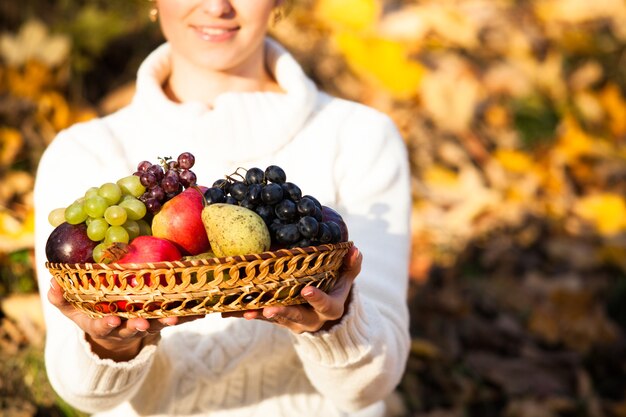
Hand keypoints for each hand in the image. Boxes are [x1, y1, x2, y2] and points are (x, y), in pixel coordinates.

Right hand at [48, 279, 202, 360]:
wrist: (116, 328)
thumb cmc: (92, 312)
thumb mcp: (73, 308)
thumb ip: (61, 298)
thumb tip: (53, 281)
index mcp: (104, 324)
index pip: (103, 327)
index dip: (107, 325)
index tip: (111, 321)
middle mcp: (126, 327)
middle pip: (133, 328)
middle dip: (138, 326)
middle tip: (143, 323)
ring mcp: (145, 324)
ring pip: (156, 324)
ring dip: (165, 321)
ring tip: (176, 317)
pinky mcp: (161, 319)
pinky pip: (174, 317)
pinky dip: (187, 315)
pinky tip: (201, 311)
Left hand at [222, 246, 362, 333]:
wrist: (324, 315)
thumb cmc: (335, 289)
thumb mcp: (345, 279)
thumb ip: (351, 266)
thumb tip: (354, 248)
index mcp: (328, 308)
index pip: (325, 305)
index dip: (316, 298)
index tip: (306, 290)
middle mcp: (309, 319)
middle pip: (296, 317)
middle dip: (283, 313)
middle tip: (270, 309)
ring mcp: (291, 321)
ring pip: (274, 319)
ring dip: (258, 314)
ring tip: (243, 311)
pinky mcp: (275, 319)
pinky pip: (259, 316)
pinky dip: (243, 312)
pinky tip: (226, 309)